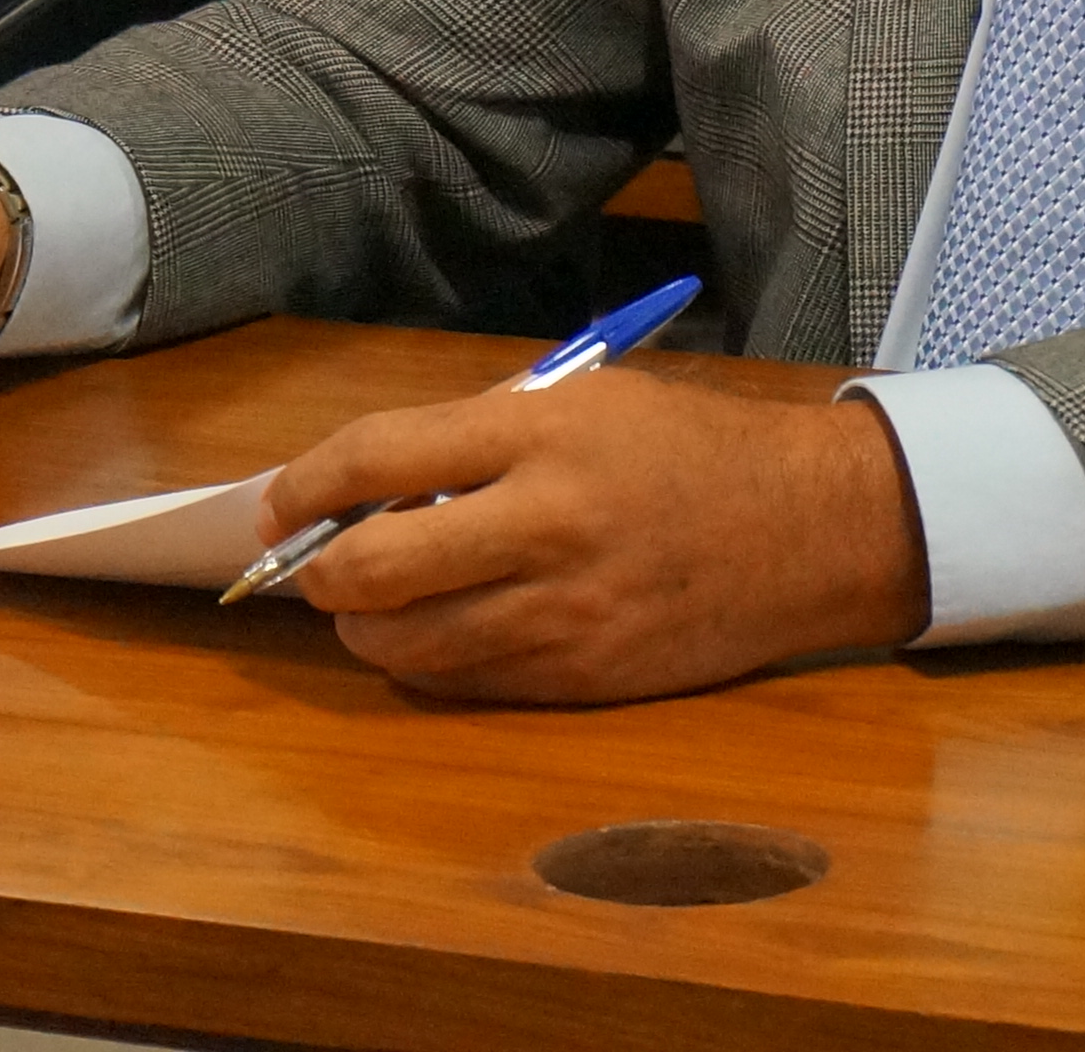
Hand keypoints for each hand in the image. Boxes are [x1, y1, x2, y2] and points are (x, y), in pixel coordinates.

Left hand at [273, 372, 928, 702]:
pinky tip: (442, 628)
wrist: (806, 531)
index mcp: (539, 435)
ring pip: (403, 643)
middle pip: (370, 570)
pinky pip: (462, 682)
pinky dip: (427, 659)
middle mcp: (542, 526)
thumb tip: (369, 485)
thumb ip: (478, 437)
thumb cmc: (687, 449)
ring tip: (374, 601)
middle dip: (317, 571)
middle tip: (316, 560)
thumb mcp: (585, 402)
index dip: (303, 484)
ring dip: (364, 626)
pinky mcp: (580, 679)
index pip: (376, 456)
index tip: (278, 502)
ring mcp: (561, 614)